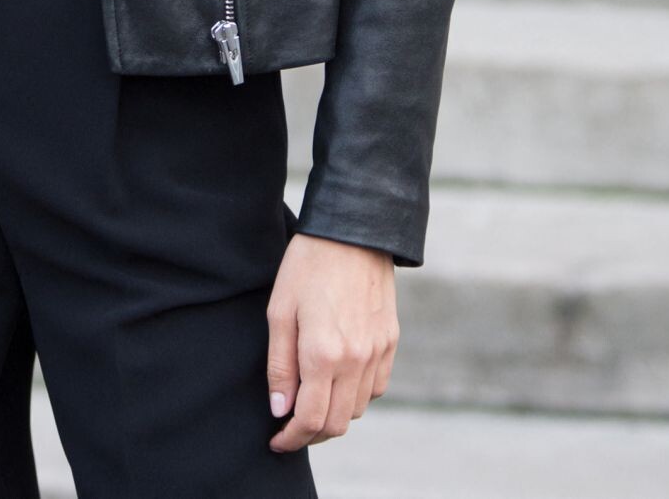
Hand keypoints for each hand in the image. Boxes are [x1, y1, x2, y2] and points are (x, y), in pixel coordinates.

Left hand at [265, 232, 398, 451]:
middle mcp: (356, 360)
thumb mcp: (279, 310)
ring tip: (312, 402)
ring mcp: (378, 352)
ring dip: (334, 415)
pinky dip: (357, 395)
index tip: (276, 440)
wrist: (354, 228)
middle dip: (311, 434)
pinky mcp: (391, 341)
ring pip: (358, 408)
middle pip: (337, 423)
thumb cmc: (308, 264)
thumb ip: (280, 366)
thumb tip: (280, 410)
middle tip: (290, 428)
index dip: (291, 438)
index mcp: (323, 354)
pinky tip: (339, 380)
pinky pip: (377, 387)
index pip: (310, 420)